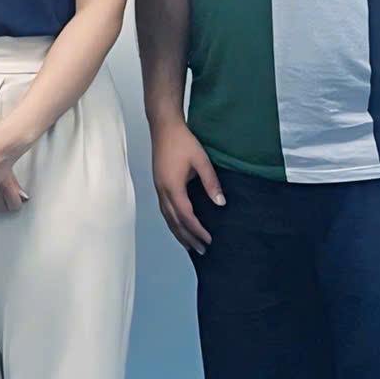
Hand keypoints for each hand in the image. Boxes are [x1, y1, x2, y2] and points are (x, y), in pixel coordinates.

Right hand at [152, 118, 223, 254]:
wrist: (163, 126)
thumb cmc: (182, 141)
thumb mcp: (202, 160)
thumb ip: (211, 182)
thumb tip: (220, 203)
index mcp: (173, 187)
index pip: (186, 216)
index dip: (197, 230)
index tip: (209, 240)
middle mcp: (163, 191)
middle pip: (174, 222)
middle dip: (188, 238)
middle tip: (201, 251)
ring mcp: (158, 188)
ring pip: (167, 218)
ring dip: (179, 233)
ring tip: (190, 245)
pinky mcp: (159, 184)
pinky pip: (165, 210)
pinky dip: (172, 222)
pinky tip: (179, 225)